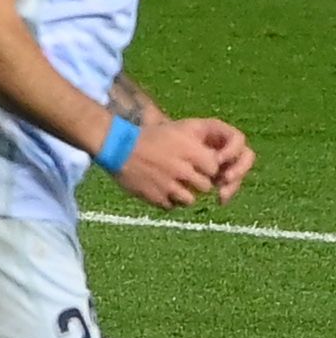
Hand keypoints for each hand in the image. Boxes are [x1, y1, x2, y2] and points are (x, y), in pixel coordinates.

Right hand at [114, 115, 252, 208]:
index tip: (198, 165)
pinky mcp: (155, 196)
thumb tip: (220, 162)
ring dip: (184, 194)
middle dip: (197, 182)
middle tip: (183, 175)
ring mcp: (167, 184)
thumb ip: (202, 147)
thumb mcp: (179, 131)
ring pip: (190, 200)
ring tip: (171, 184)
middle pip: (205, 186)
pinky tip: (158, 189)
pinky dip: (167, 200)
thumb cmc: (150, 137)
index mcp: (189, 150)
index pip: (214, 168)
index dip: (207, 168)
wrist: (116, 146)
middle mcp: (181, 168)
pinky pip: (171, 206)